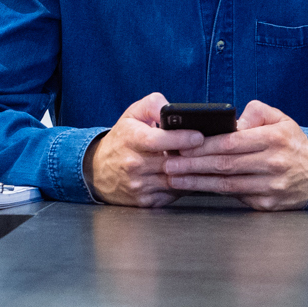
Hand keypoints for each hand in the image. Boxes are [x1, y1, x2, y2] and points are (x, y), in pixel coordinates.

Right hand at [85, 93, 205, 206]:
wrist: (98, 170)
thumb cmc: (122, 138)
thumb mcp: (133, 114)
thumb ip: (153, 105)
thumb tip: (172, 109)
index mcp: (131, 140)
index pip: (158, 140)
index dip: (181, 138)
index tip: (199, 136)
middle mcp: (133, 164)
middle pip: (171, 162)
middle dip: (193, 157)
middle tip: (210, 150)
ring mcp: (139, 185)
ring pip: (176, 180)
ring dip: (192, 172)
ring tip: (204, 162)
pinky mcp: (145, 201)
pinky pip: (174, 194)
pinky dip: (185, 185)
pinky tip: (190, 175)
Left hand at [163, 100, 307, 209]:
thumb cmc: (293, 145)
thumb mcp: (282, 120)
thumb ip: (257, 112)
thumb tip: (234, 121)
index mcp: (275, 139)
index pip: (232, 142)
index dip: (204, 145)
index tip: (182, 144)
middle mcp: (273, 163)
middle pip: (225, 165)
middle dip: (193, 164)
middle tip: (169, 163)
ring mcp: (271, 186)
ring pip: (227, 185)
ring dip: (197, 182)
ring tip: (175, 178)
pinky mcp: (268, 204)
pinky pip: (236, 198)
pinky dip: (214, 192)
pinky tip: (197, 188)